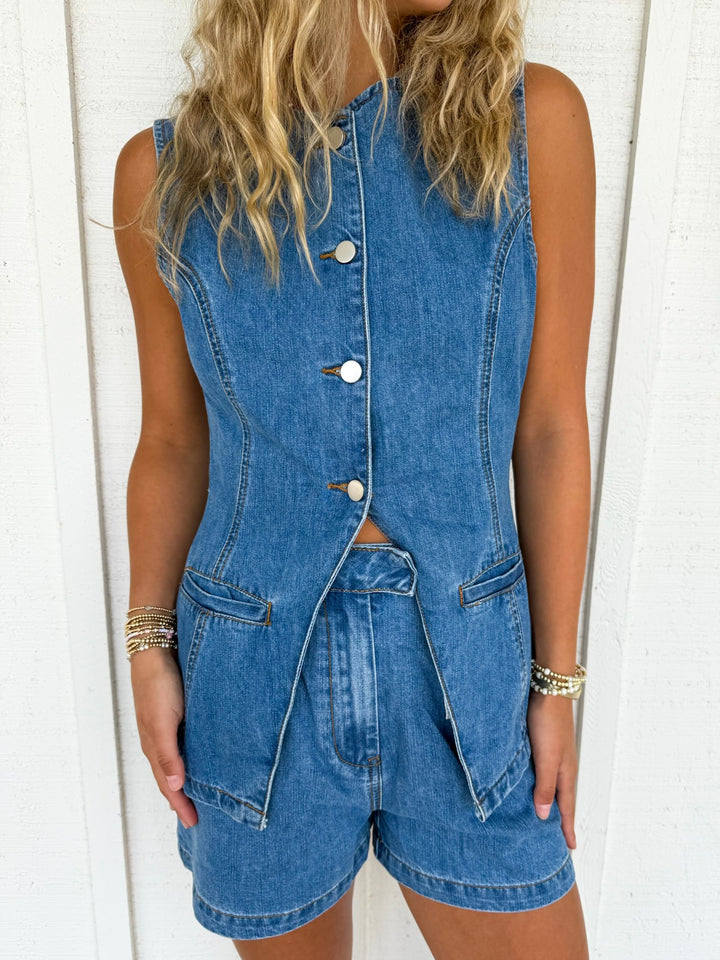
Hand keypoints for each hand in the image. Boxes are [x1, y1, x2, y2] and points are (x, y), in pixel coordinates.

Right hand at [130, 647, 197, 829]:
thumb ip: (168, 753)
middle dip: (181, 798)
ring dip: (185, 780)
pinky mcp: (176, 713)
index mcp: (155, 745)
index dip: (180, 805)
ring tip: (198, 795)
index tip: (194, 823)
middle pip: (170, 776)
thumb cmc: (159, 683)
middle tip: (196, 817)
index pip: (168, 784)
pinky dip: (189, 759)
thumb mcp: (163, 720)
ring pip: (176, 761)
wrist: (156, 647)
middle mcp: (159, 739)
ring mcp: (166, 726)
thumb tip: (174, 786)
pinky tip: (198, 758)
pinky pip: (182, 744)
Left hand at [526, 689, 577, 848]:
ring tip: (545, 818)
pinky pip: (544, 772)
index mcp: (565, 772)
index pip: (566, 808)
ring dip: (550, 802)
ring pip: (552, 785)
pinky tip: (533, 785)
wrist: (547, 688)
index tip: (570, 849)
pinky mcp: (543, 743)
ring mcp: (554, 754)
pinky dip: (541, 784)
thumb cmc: (548, 722)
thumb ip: (545, 787)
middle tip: (559, 839)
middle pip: (562, 798)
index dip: (567, 828)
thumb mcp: (546, 758)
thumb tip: (545, 816)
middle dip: (561, 819)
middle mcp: (562, 765)